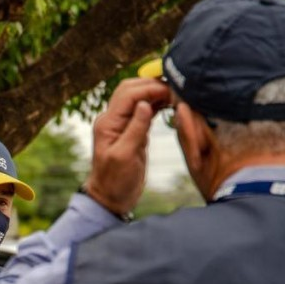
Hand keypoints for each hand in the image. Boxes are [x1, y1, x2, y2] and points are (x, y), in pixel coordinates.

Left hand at [86, 77, 171, 215]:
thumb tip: (145, 104)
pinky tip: (170, 104)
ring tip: (176, 95)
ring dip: (155, 93)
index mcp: (108, 123)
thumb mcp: (125, 156)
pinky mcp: (132, 130)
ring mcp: (122, 124)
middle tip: (176, 89)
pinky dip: (156, 104)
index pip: (128, 94)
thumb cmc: (116, 181)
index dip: (149, 88)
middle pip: (131, 89)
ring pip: (138, 97)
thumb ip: (135, 129)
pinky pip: (144, 110)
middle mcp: (113, 119)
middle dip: (152, 85)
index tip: (170, 90)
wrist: (111, 198)